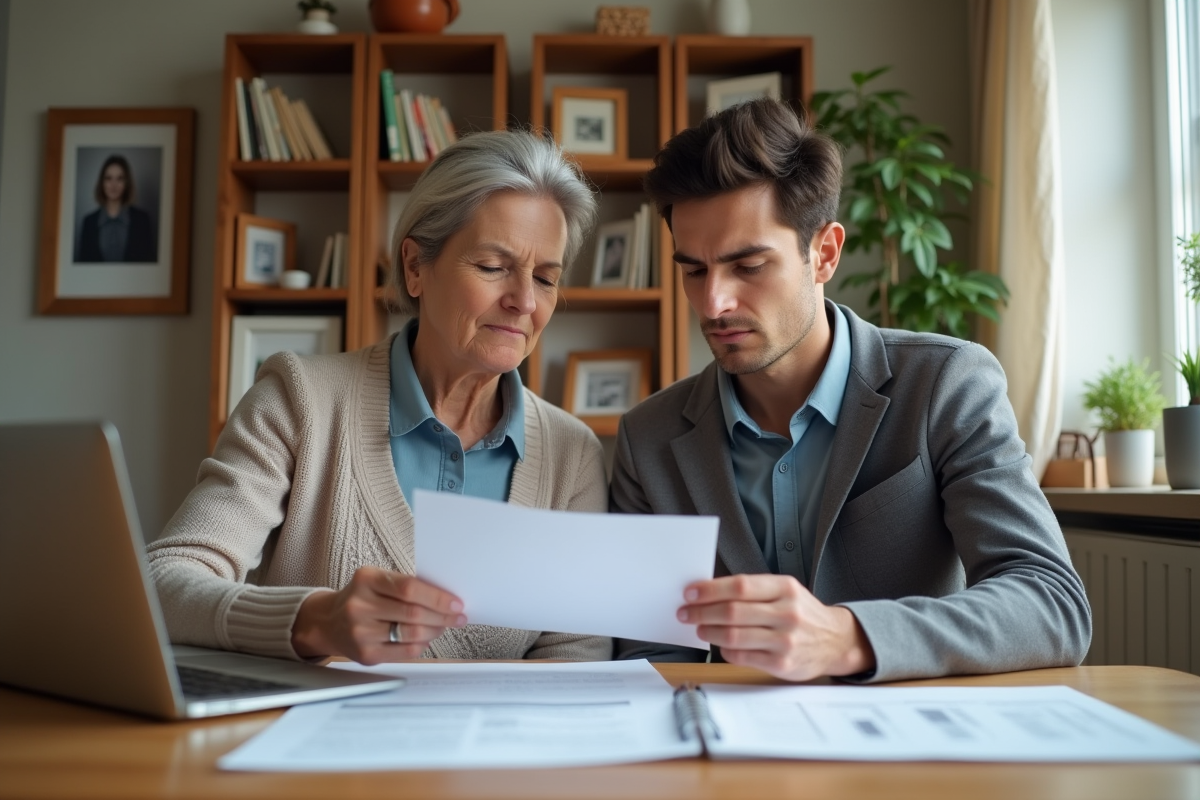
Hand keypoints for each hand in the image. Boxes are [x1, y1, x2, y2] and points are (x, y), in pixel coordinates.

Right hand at [291, 566, 465, 663]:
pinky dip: (422, 645)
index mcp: (366, 579)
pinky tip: (427, 638)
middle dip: (443, 616)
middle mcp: (360, 605)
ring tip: (443, 626)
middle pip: (413, 613)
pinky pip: (405, 652)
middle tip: (458, 617)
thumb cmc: (362, 598)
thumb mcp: (377, 580)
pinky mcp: (366, 655)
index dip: (437, 597)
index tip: (456, 603)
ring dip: (435, 631)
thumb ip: (406, 586)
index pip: (409, 588)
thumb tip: (446, 598)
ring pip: (411, 634)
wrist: (328, 622)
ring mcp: (361, 632)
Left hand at [678, 574, 874, 680]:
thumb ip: (754, 590)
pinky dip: (725, 650)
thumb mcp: (786, 591)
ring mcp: (785, 640)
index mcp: (785, 588)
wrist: (836, 640)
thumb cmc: (803, 613)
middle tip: (686, 612)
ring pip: (733, 636)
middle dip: (701, 611)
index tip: (690, 592)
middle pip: (732, 611)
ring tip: (699, 627)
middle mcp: (787, 613)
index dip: (710, 589)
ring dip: (708, 631)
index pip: (739, 586)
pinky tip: (721, 644)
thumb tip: (709, 592)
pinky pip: (741, 656)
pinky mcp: (782, 663)